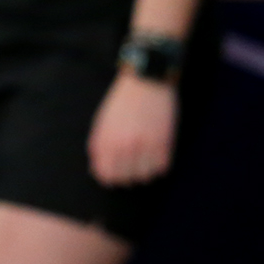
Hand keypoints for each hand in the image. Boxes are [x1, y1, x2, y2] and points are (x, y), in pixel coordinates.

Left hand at [88, 70, 177, 185]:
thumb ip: (98, 147)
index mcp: (105, 141)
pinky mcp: (164, 142)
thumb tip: (98, 170)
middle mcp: (124, 146)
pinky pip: (162, 168)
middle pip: (125, 180)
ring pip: (145, 177)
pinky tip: (155, 154)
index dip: (109, 177)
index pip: (105, 176)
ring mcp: (145, 145)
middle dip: (126, 176)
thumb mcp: (101, 123)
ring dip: (144, 171)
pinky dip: (158, 165)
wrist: (145, 83)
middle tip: (130, 166)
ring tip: (143, 159)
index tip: (114, 172)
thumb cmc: (120, 103)